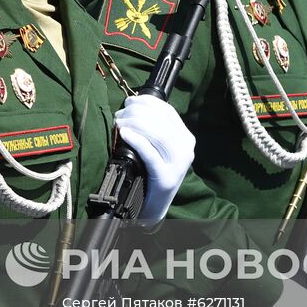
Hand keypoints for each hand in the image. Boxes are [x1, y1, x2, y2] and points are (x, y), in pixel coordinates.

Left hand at [113, 94, 194, 222]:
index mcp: (186, 138)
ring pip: (158, 134)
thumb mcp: (159, 147)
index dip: (147, 102)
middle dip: (137, 112)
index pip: (168, 111)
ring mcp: (178, 164)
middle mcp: (186, 149)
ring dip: (135, 123)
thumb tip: (132, 106)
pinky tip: (125, 134)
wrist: (155, 205)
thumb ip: (153, 128)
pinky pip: (151, 154)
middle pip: (161, 120)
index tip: (129, 101)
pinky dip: (137, 140)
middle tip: (120, 115)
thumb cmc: (152, 172)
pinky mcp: (167, 177)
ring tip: (119, 123)